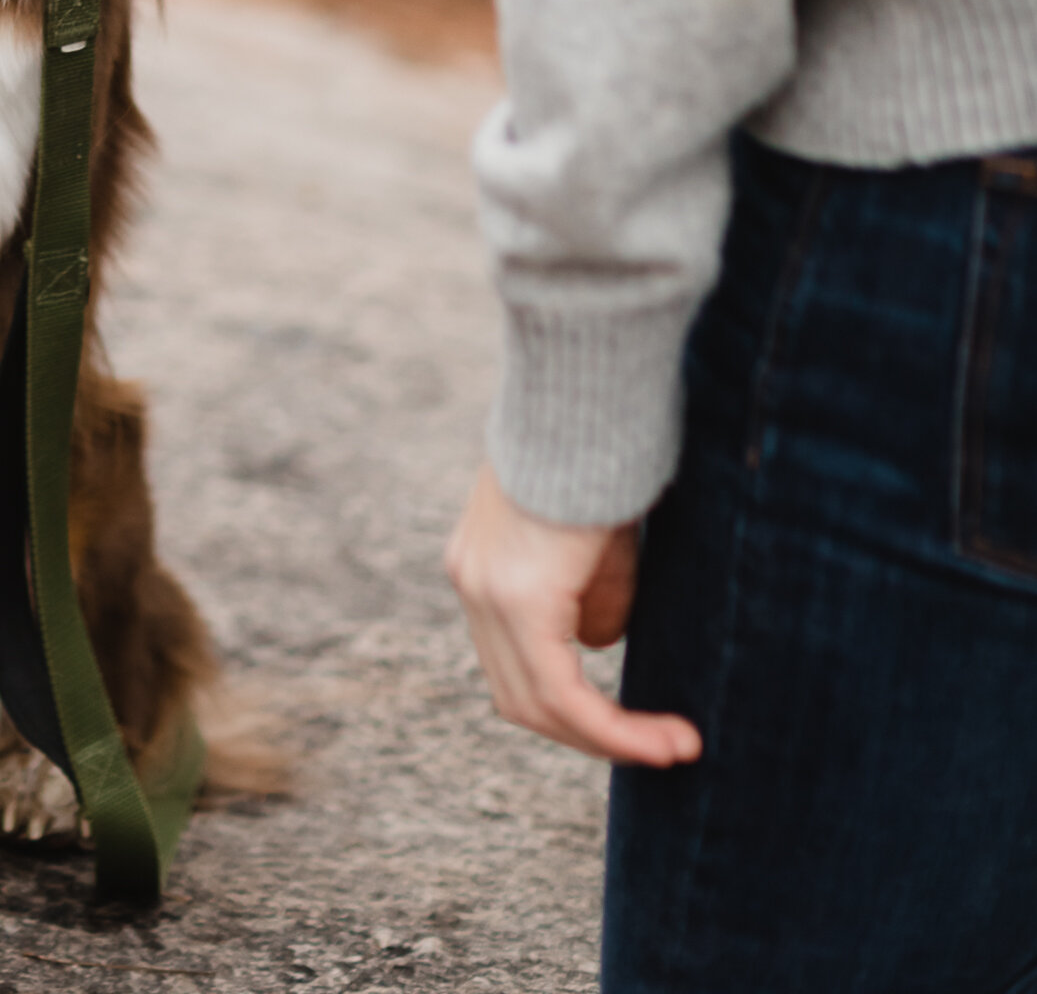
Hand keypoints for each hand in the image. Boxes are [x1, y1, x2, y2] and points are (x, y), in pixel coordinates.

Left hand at [444, 461, 700, 766]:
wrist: (584, 400)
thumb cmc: (601, 451)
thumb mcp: (595, 538)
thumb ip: (591, 592)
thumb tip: (597, 642)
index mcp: (482, 563)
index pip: (515, 661)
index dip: (574, 704)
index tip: (638, 723)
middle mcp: (472, 582)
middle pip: (520, 694)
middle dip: (593, 732)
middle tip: (662, 746)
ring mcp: (485, 592)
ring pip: (540, 703)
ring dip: (611, 738)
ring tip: (676, 748)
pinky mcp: (517, 599)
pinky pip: (561, 692)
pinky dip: (614, 727)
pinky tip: (666, 740)